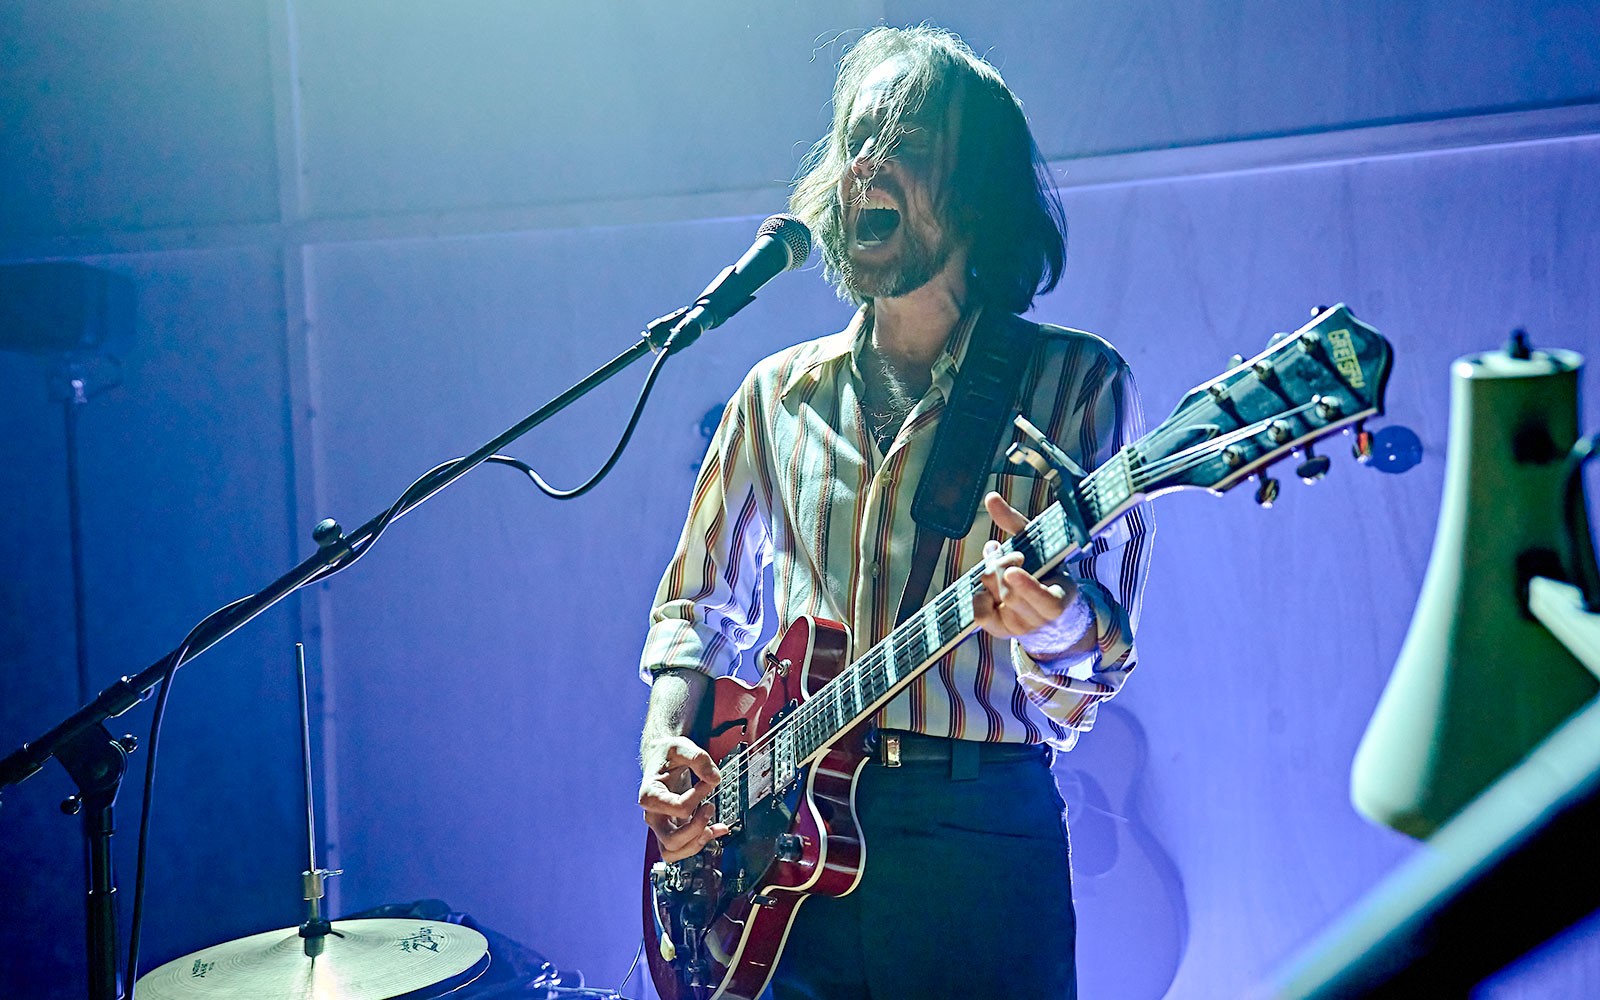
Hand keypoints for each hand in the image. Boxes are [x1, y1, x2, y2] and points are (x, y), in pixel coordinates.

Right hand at [639, 735, 731, 861]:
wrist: (661, 758)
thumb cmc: (668, 754)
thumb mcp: (681, 746)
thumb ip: (699, 759)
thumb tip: (715, 778)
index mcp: (650, 794)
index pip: (677, 807)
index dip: (698, 795)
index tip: (708, 781)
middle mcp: (653, 814)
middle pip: (671, 840)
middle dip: (697, 828)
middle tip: (710, 807)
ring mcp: (661, 825)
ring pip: (673, 852)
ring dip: (696, 843)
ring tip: (712, 826)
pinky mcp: (672, 828)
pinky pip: (684, 847)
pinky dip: (702, 843)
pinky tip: (717, 829)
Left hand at [973, 492, 1079, 643]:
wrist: (1048, 611)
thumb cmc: (1044, 569)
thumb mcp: (1037, 545)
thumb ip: (1014, 522)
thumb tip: (990, 497)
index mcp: (1060, 598)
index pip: (1044, 599)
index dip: (1027, 586)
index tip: (1012, 571)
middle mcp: (1041, 618)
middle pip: (1009, 590)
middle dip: (999, 563)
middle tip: (996, 547)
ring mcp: (1021, 627)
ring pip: (994, 597)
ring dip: (988, 574)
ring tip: (994, 558)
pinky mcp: (1002, 631)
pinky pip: (980, 613)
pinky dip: (979, 596)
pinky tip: (987, 587)